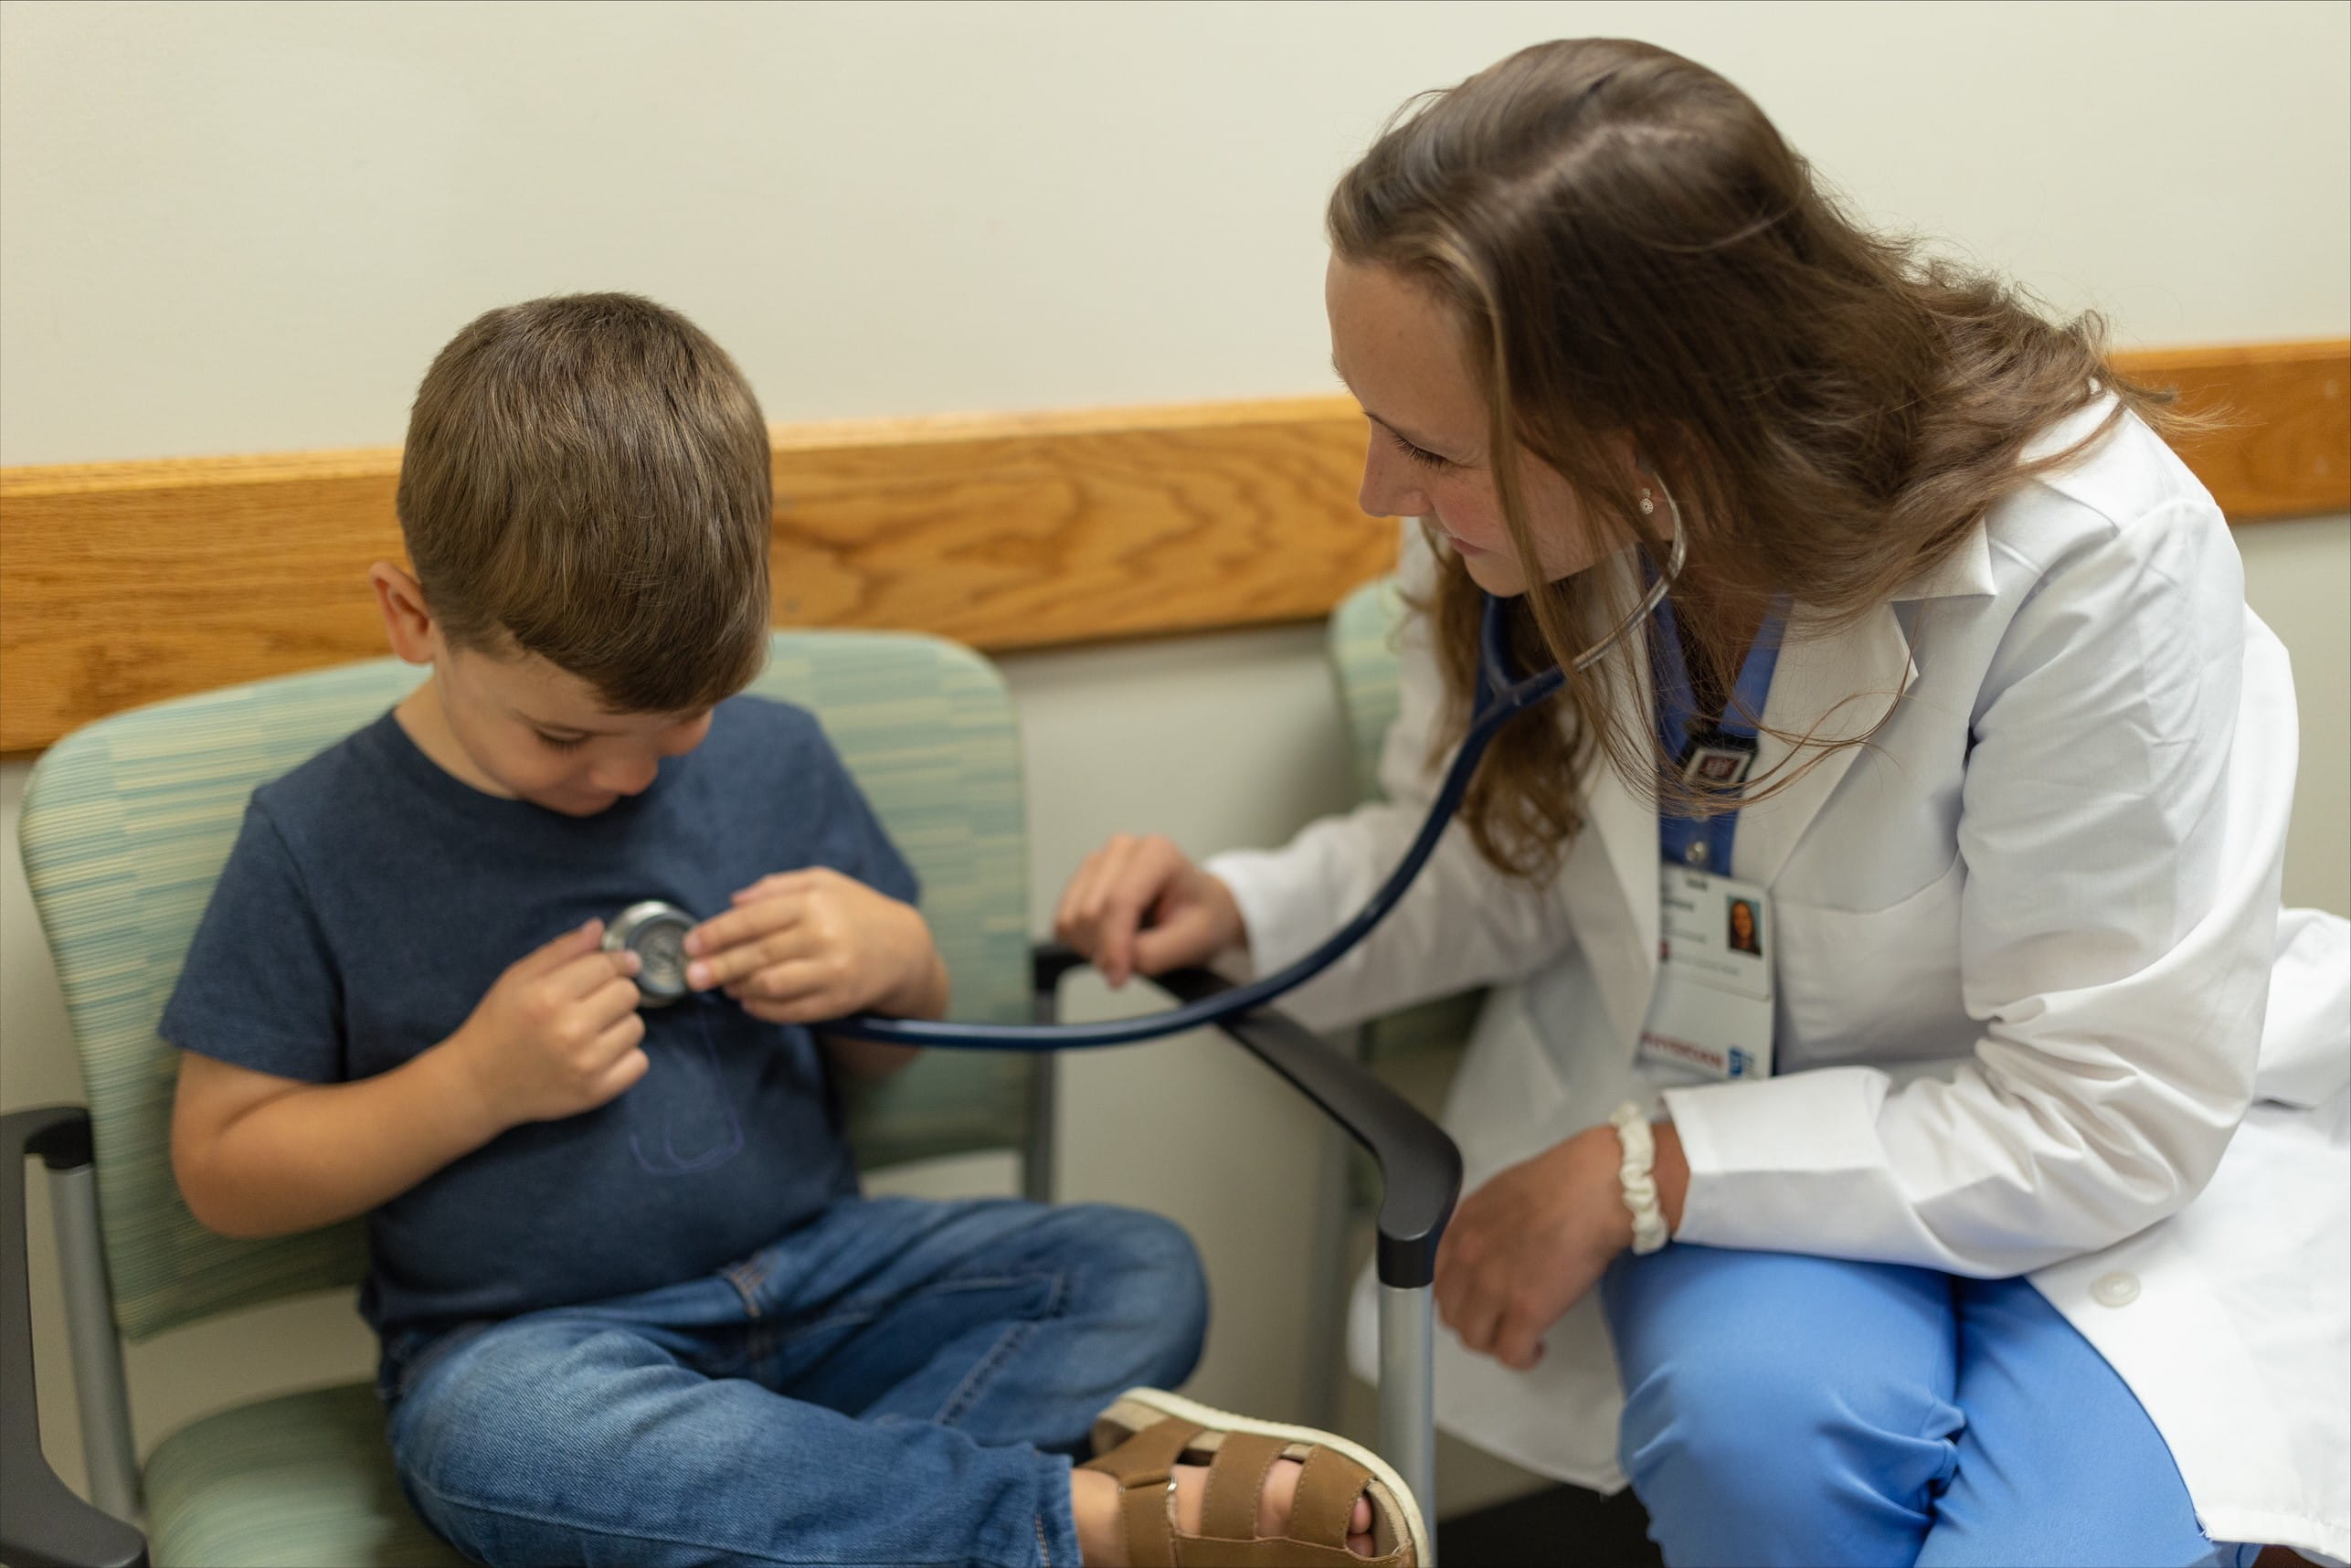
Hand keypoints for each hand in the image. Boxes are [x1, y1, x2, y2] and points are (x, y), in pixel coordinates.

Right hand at [445, 920, 647, 1129]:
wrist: (479, 1084)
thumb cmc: (498, 1024)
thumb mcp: (518, 977)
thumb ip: (562, 950)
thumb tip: (600, 928)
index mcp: (548, 996)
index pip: (609, 966)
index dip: (618, 962)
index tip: (620, 965)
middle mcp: (570, 1029)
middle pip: (629, 994)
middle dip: (615, 992)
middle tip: (591, 1004)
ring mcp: (586, 1064)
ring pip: (637, 1027)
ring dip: (619, 1025)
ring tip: (590, 1031)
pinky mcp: (596, 1091)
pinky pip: (639, 1062)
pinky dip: (625, 1057)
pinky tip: (599, 1055)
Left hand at [683, 868, 946, 1024]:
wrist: (903, 948)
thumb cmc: (855, 910)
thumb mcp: (821, 882)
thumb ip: (775, 887)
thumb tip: (732, 902)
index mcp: (815, 903)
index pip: (753, 919)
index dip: (716, 933)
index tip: (691, 944)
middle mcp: (823, 937)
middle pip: (757, 955)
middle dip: (717, 966)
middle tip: (691, 975)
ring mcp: (831, 972)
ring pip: (769, 986)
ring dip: (738, 988)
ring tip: (723, 985)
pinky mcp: (836, 1002)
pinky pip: (788, 1010)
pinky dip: (761, 1008)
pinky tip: (748, 1000)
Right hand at [1055, 833, 1244, 987]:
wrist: (1201, 910)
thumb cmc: (1203, 918)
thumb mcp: (1194, 941)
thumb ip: (1154, 953)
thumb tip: (1112, 963)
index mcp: (1157, 853)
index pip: (1119, 901)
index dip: (1114, 945)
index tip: (1119, 978)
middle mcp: (1123, 849)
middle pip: (1091, 912)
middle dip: (1106, 949)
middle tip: (1133, 965)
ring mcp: (1098, 862)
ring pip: (1071, 917)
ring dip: (1092, 947)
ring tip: (1127, 949)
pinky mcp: (1081, 880)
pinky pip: (1063, 922)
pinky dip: (1081, 942)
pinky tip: (1111, 940)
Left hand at [1435, 1124, 1637, 1370]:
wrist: (1595, 1190)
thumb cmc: (1564, 1183)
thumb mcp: (1502, 1194)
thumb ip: (1483, 1225)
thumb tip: (1490, 1248)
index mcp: (1461, 1228)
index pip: (1441, 1280)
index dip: (1460, 1297)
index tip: (1478, 1302)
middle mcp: (1468, 1260)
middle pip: (1452, 1314)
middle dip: (1474, 1323)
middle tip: (1500, 1323)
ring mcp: (1493, 1288)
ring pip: (1474, 1339)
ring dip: (1495, 1344)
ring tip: (1519, 1338)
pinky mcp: (1526, 1312)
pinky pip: (1510, 1354)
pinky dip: (1522, 1358)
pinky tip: (1537, 1349)